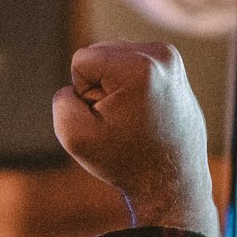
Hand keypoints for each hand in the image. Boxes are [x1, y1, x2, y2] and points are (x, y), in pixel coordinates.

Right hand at [52, 40, 219, 236]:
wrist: (172, 182)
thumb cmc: (126, 161)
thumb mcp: (76, 136)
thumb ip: (61, 100)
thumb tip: (77, 84)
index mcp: (139, 66)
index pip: (82, 61)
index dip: (84, 94)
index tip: (109, 120)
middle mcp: (160, 55)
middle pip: (99, 53)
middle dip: (99, 87)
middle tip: (122, 121)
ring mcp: (172, 60)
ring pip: (115, 59)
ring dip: (114, 87)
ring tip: (133, 118)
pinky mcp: (175, 69)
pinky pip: (132, 66)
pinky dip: (130, 87)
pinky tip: (144, 113)